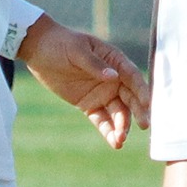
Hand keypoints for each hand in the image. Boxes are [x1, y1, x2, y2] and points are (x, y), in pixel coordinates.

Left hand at [17, 14, 150, 148]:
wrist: (39, 50)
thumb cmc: (62, 44)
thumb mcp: (78, 51)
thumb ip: (95, 65)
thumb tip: (114, 77)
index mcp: (115, 60)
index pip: (132, 77)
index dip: (141, 90)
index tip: (147, 104)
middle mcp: (113, 79)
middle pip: (130, 97)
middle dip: (137, 112)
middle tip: (144, 125)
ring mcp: (102, 93)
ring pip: (117, 112)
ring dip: (122, 125)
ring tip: (121, 140)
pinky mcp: (89, 105)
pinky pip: (101, 120)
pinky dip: (108, 131)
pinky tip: (114, 142)